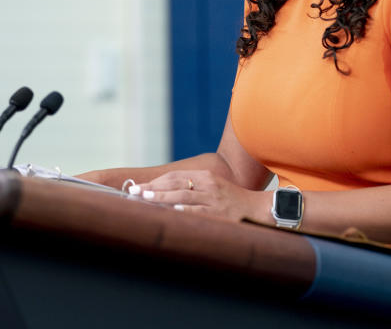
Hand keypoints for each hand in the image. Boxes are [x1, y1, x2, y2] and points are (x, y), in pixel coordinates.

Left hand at [130, 170, 271, 222]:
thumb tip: (164, 191)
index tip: (138, 187)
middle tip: (134, 191)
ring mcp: (213, 199)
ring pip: (184, 195)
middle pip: (175, 183)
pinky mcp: (219, 213)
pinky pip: (199, 211)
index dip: (155, 181)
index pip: (174, 176)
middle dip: (153, 188)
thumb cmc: (230, 198)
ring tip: (146, 198)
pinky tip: (172, 210)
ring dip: (163, 197)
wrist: (256, 207)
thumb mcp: (211, 186)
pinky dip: (185, 210)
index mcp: (204, 176)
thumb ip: (192, 186)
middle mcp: (208, 184)